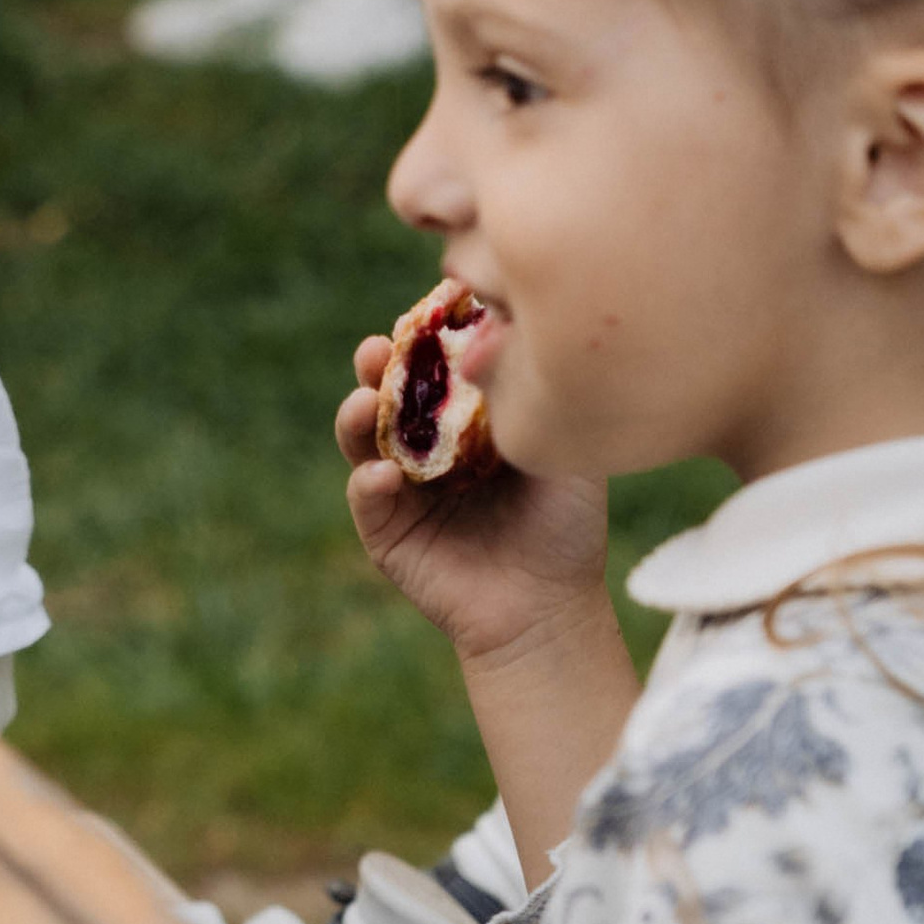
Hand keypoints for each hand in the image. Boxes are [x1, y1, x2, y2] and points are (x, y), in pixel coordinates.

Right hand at [335, 330, 610, 667]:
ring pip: (361, 438)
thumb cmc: (567, 526)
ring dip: (356, 415)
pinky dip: (367, 481)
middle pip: (388, 393)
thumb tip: (505, 330)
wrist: (551, 608)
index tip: (420, 316)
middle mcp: (426, 448)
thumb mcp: (561, 450)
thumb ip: (532, 399)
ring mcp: (401, 488)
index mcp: (464, 423)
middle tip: (377, 351)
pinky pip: (364, 497)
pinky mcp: (385, 531)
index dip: (422, 341)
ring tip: (367, 404)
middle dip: (377, 367)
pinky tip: (385, 475)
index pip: (432, 369)